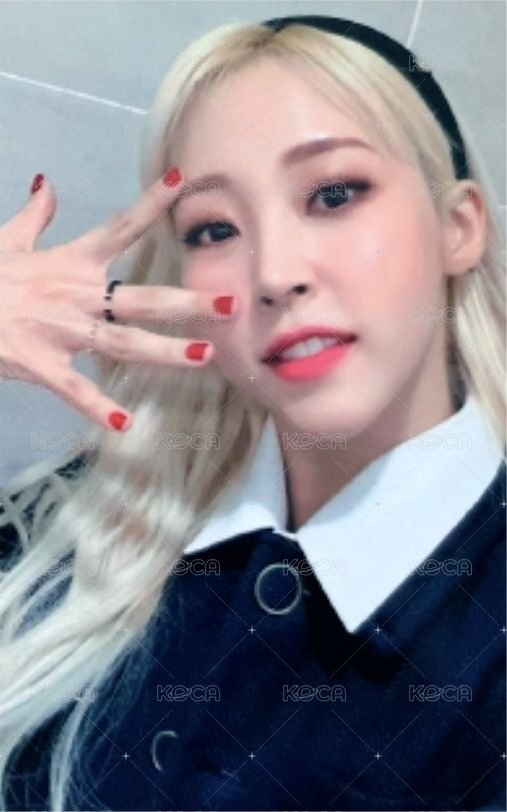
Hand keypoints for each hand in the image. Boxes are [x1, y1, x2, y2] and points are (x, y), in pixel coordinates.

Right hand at [0, 171, 235, 431]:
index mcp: (71, 264)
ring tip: (203, 358)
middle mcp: (77, 295)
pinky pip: (73, 390)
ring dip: (164, 352)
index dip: (151, 203)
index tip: (183, 179)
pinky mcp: (40, 364)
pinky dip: (97, 408)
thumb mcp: (7, 242)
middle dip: (186, 301)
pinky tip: (123, 426)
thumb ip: (34, 215)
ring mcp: (61, 331)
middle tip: (229, 304)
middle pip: (141, 298)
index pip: (119, 228)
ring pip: (122, 343)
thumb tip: (45, 181)